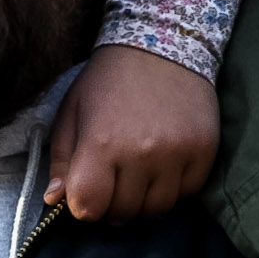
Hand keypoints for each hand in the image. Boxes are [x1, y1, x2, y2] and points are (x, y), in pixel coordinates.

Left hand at [44, 43, 217, 221]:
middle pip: (122, 213)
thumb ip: (62, 160)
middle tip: (112, 181)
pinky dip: (172, 188)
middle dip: (112, 205)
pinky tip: (162, 165)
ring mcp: (176, 154)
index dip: (83, 205)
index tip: (87, 190)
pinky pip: (186, 194)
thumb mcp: (73, 111)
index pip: (88, 207)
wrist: (162, 43)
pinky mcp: (204, 152)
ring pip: (156, 211)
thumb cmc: (108, 80)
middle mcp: (141, 153)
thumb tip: (54, 201)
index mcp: (101, 142)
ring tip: (137, 174)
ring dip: (143, 200)